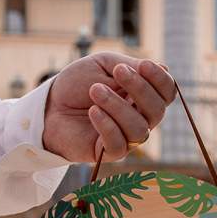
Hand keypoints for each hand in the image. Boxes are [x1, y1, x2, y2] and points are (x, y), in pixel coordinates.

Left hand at [42, 52, 175, 163]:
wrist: (49, 104)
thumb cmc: (77, 84)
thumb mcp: (104, 65)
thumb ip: (131, 66)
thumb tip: (160, 68)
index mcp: (142, 96)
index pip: (166, 92)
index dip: (161, 80)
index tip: (144, 64)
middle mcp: (139, 118)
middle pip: (157, 111)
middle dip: (139, 88)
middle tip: (117, 72)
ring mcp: (126, 137)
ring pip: (139, 129)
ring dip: (118, 106)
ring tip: (95, 91)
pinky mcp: (108, 153)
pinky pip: (119, 145)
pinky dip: (107, 125)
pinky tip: (93, 111)